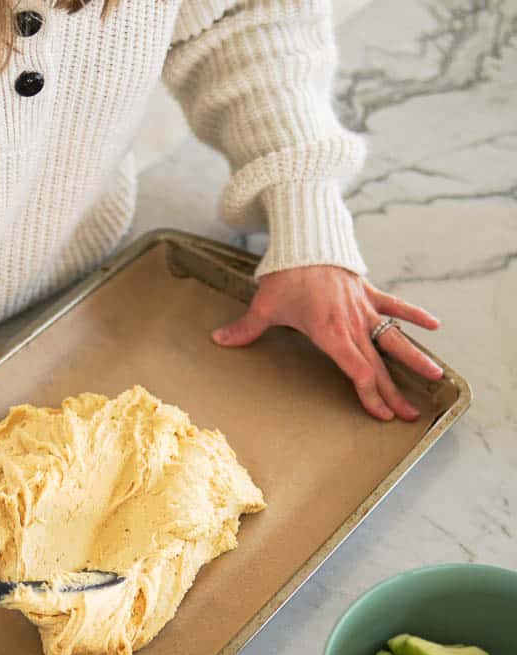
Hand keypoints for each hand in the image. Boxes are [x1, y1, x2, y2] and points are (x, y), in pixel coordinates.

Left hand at [212, 264, 442, 420]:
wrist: (305, 238)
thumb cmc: (285, 275)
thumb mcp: (264, 306)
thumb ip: (245, 329)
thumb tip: (218, 341)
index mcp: (331, 333)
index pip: (356, 371)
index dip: (369, 394)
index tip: (381, 414)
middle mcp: (353, 324)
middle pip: (377, 365)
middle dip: (394, 392)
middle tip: (409, 416)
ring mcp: (364, 308)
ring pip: (394, 338)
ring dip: (415, 358)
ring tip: (436, 378)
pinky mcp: (369, 291)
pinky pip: (396, 305)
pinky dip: (414, 314)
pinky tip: (434, 326)